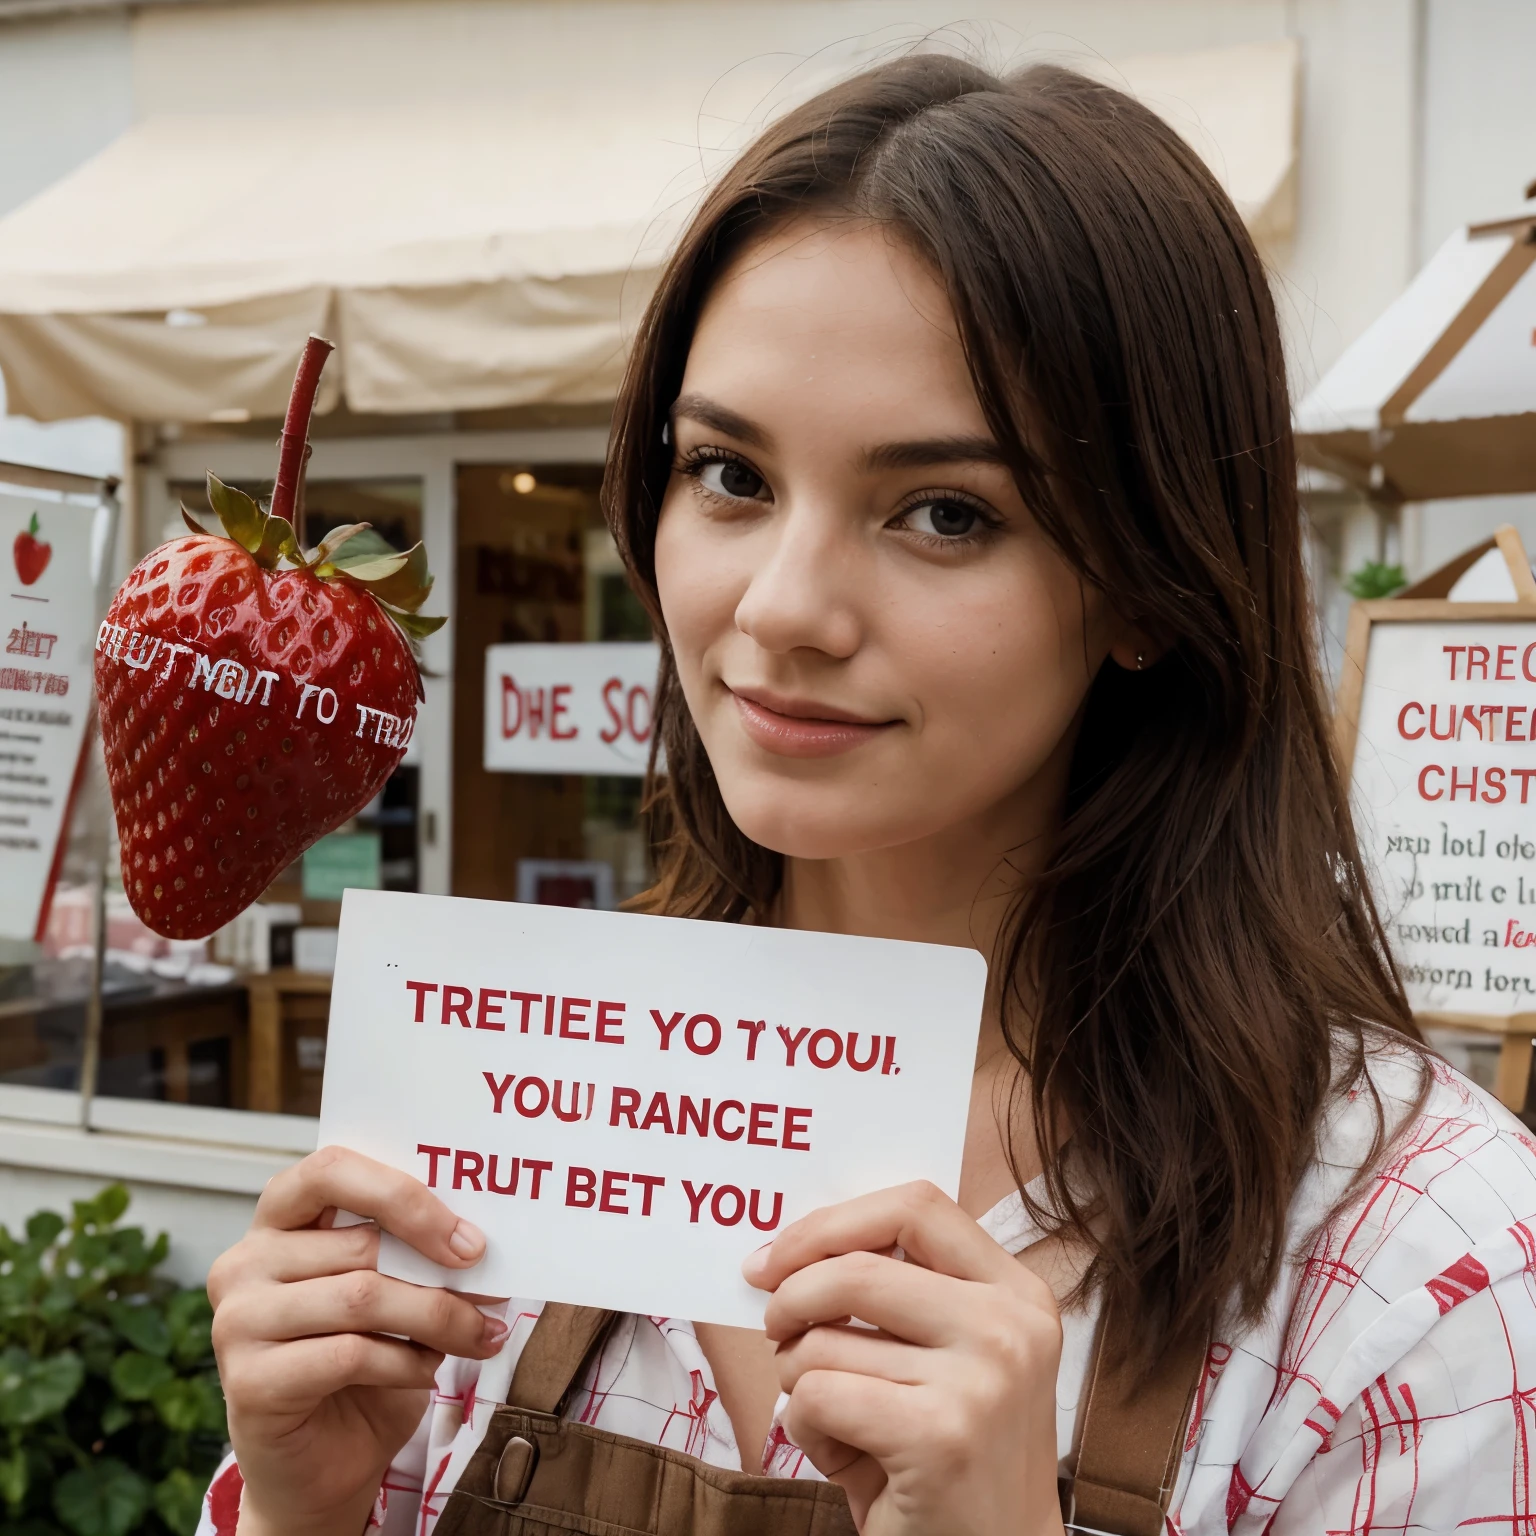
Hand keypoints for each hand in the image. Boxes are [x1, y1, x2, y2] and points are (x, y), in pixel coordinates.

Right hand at [208, 1146, 507, 1535]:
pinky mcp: (247, 1382)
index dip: (402, 1194)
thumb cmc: (362, 1363)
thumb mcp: (392, 1292)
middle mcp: (246, 1261)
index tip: (467, 1236)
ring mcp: (238, 1321)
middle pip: (362, 1244)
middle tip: (492, 1292)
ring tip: (475, 1335)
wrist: (322, 1464)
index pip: (331, 1168)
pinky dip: (406, 1363)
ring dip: (436, 1318)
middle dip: (440, 1272)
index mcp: (279, 1218)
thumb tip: (480, 1241)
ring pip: (362, 1297)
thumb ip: (416, 1254)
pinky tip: (426, 1372)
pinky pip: (349, 1355)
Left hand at [743, 1181, 1063, 1535]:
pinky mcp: (941, 1437)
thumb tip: (779, 1254)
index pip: (916, 1207)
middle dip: (790, 1297)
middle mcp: (1010, 1325)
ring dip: (797, 1378)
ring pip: (824, 1341)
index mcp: (1016, 1292)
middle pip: (856, 1268)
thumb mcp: (942, 1357)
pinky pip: (819, 1397)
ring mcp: (983, 1379)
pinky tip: (837, 1453)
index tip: (778, 1256)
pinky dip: (804, 1426)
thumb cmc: (947, 1455)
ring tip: (828, 1414)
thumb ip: (895, 1294)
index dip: (832, 1224)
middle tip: (775, 1329)